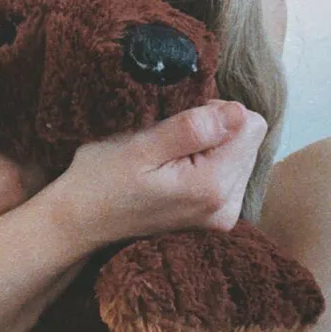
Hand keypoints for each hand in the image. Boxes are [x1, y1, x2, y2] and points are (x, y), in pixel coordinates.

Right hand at [56, 99, 267, 252]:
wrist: (80, 220)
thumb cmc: (101, 180)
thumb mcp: (140, 146)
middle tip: (167, 142)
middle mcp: (228, 206)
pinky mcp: (215, 216)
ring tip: (167, 158)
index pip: (250, 125)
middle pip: (247, 140)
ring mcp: (223, 215)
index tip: (179, 123)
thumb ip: (192, 129)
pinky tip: (174, 170)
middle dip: (213, 130)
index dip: (215, 112)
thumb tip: (238, 111)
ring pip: (239, 153)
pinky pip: (229, 170)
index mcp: (213, 186)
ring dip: (208, 146)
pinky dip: (205, 162)